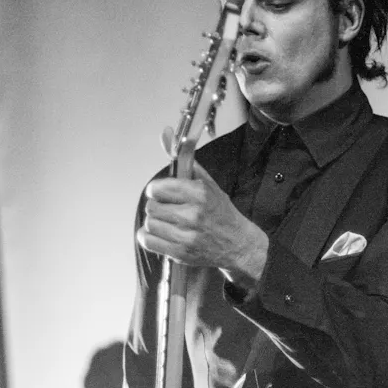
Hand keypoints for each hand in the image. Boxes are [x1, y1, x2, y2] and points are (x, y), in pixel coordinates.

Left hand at [137, 129, 267, 290]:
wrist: (238, 244)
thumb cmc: (221, 214)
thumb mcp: (208, 184)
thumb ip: (186, 163)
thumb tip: (166, 134)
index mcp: (200, 194)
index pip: (158, 188)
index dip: (156, 190)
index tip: (161, 193)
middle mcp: (193, 215)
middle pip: (151, 207)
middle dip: (156, 206)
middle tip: (167, 209)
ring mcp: (187, 236)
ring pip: (149, 224)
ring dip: (154, 222)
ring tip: (166, 222)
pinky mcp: (181, 253)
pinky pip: (149, 241)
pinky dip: (149, 237)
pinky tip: (160, 234)